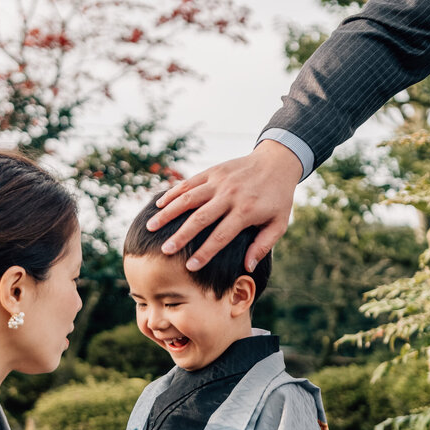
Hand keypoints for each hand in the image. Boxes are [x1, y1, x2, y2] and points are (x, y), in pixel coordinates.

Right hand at [145, 140, 302, 272]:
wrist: (277, 162)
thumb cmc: (278, 198)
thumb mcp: (279, 224)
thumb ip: (263, 246)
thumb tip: (247, 267)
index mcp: (246, 212)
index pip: (221, 236)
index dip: (205, 253)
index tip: (190, 267)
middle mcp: (230, 196)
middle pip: (200, 219)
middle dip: (180, 236)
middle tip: (165, 251)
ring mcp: (219, 181)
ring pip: (189, 198)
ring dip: (168, 213)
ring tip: (151, 227)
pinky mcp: (213, 171)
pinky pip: (189, 183)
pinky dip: (173, 193)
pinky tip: (159, 205)